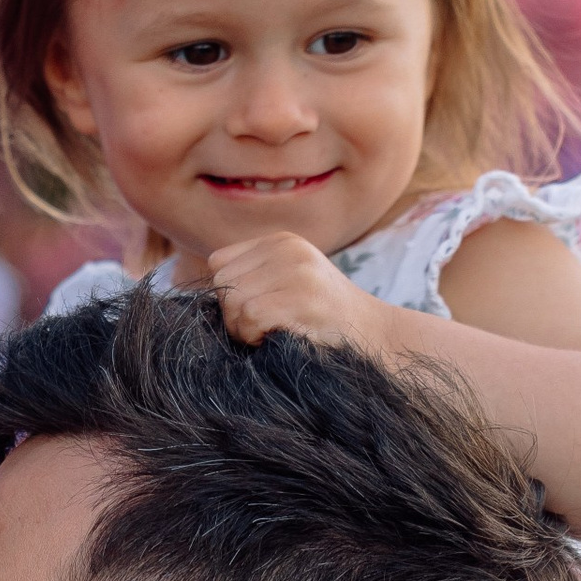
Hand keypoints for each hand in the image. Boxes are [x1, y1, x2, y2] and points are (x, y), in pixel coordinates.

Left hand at [204, 230, 383, 354]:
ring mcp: (296, 272)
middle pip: (221, 283)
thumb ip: (255, 276)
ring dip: (242, 329)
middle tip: (259, 328)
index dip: (227, 293)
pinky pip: (248, 318)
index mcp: (282, 241)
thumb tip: (205, 291)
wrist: (375, 335)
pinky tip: (275, 339)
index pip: (219, 263)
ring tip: (269, 333)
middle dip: (231, 314)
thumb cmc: (325, 318)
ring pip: (232, 302)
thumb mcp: (292, 280)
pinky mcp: (300, 298)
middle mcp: (288, 249)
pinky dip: (254, 337)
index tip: (251, 310)